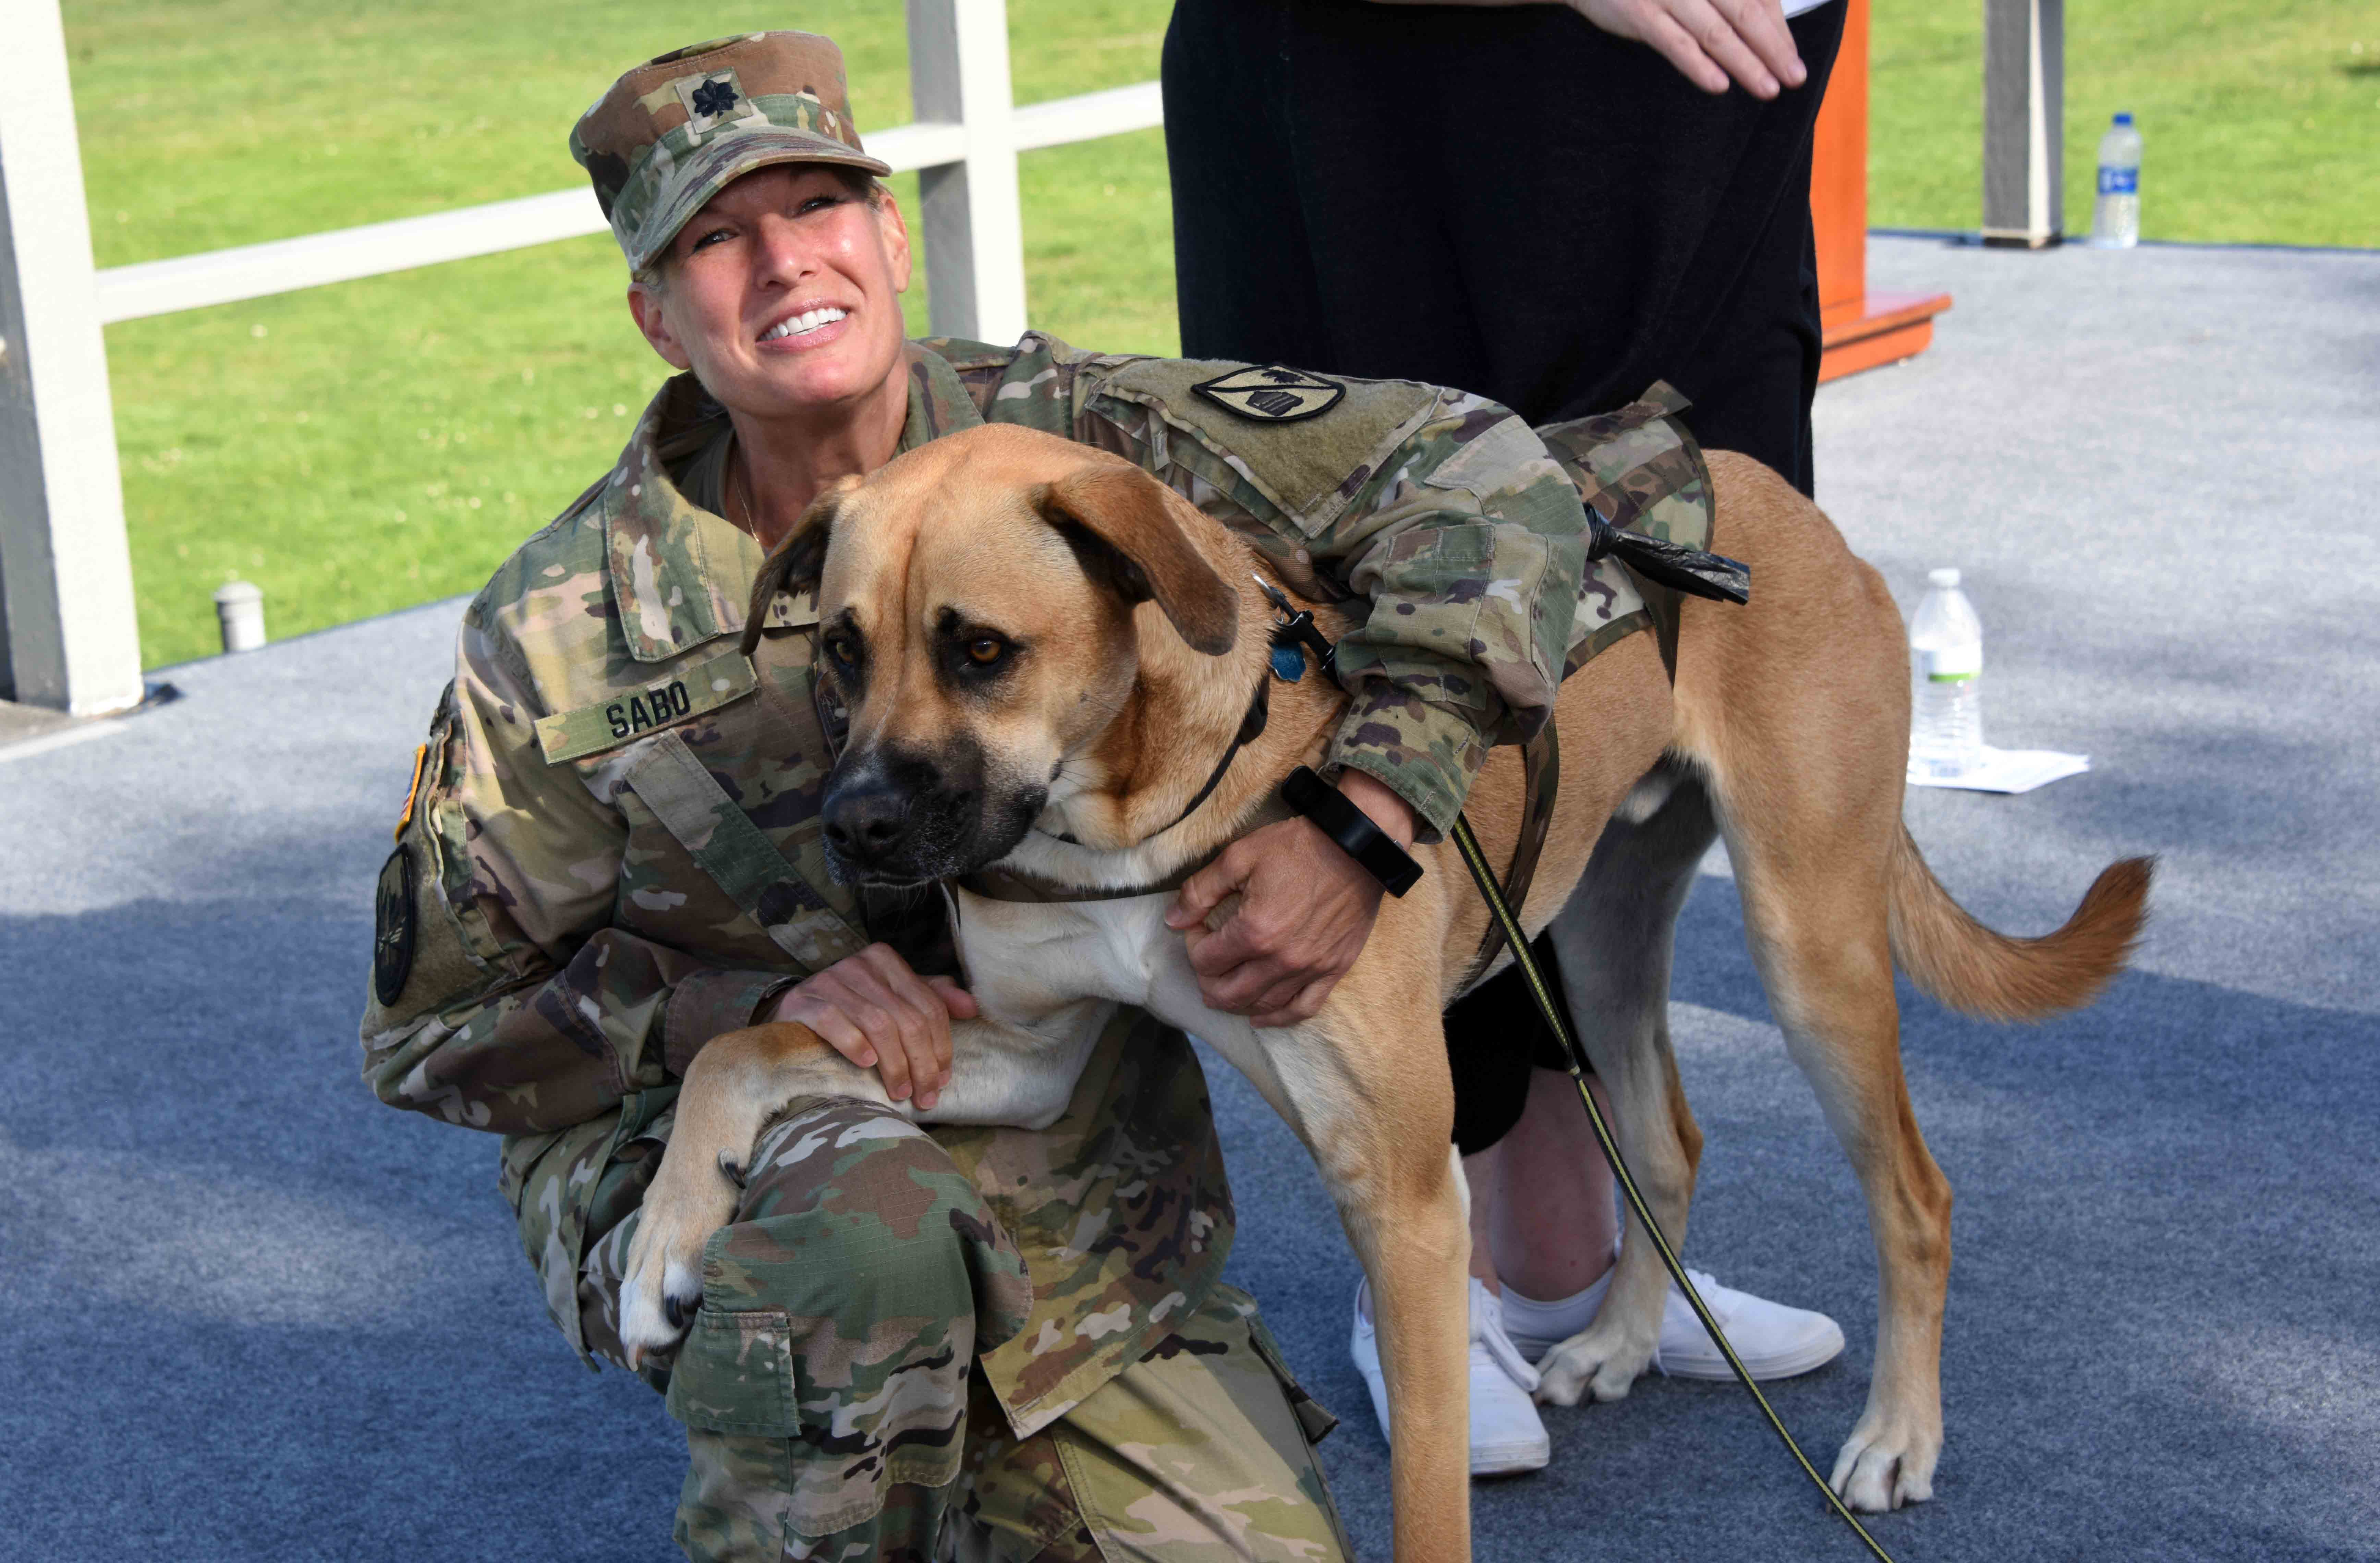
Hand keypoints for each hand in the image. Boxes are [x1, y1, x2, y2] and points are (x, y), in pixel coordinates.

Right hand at [762, 944, 975, 1109]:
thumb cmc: (853, 1008)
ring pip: (878, 1024)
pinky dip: (854, 1044)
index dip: (941, 1045)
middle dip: (922, 1062)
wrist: (794, 1009)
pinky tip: (866, 1065)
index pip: (927, 1005)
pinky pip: (836, 1023)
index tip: (943, 1079)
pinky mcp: (805, 1001)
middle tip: (926, 1096)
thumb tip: (972, 1008)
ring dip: (894, 1064)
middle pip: (906, 1018)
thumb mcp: (893, 998)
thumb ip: (932, 999)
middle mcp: (860, 965)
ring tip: (901, 1092)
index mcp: (886, 960)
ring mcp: (830, 981)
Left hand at [1164, 771, 1416, 1026]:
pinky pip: (1303, 1009)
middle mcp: (1281, 959)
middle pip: (1228, 993)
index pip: (1205, 960)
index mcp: (1254, 931)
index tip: (1197, 926)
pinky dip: (1278, 1017)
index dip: (1193, 944)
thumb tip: (1173, 919)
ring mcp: (1310, 969)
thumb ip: (1201, 891)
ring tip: (1225, 988)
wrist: (1358, 847)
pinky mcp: (1334, 970)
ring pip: (1262, 1006)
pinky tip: (1261, 1016)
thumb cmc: (1298, 847)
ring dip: (1236, 1002)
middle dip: (1207, 980)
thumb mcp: (1239, 856)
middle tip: (1206, 960)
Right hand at [1570, 0, 1806, 97]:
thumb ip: (1724, 0)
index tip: (1791, 58)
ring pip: (1715, 32)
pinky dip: (1698, 65)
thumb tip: (1767, 30)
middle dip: (1773, 48)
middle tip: (1794, 77)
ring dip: (1745, 63)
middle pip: (1745, 13)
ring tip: (1768, 89)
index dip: (1779, 29)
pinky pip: (1675, 43)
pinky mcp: (1640, 13)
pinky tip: (1719, 86)